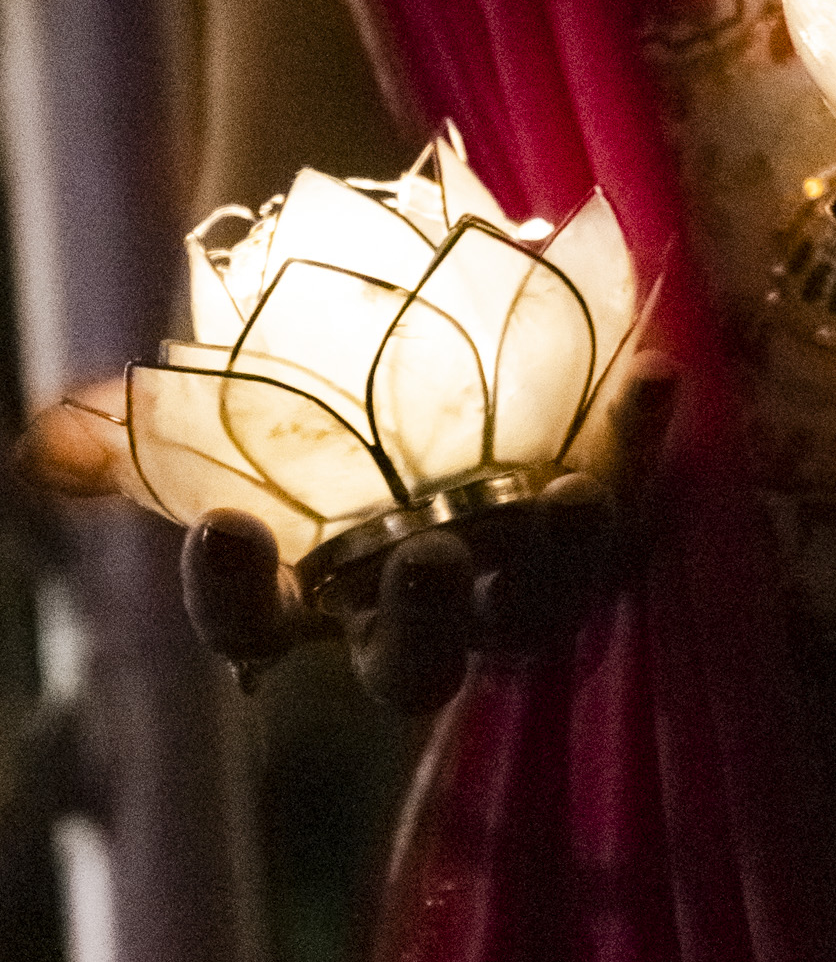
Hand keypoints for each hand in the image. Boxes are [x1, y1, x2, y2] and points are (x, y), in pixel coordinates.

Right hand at [17, 356, 680, 714]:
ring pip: (543, 606)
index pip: (251, 627)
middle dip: (425, 622)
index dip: (232, 596)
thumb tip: (48, 442)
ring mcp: (507, 571)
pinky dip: (639, 441)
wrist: (384, 299)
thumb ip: (130, 426)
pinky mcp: (591, 506)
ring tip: (568, 500)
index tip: (224, 526)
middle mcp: (406, 608)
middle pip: (416, 662)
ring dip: (560, 561)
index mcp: (298, 598)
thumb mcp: (198, 394)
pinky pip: (629, 489)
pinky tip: (650, 375)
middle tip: (427, 555)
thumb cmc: (277, 374)